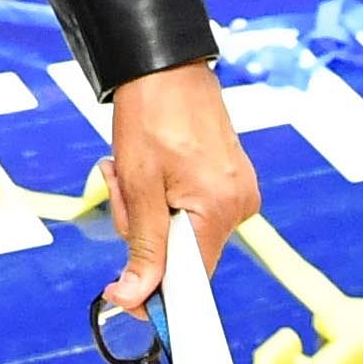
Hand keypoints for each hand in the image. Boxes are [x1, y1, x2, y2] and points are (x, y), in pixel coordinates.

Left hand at [96, 59, 259, 316]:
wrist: (167, 66)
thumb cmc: (152, 115)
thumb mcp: (138, 185)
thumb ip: (143, 246)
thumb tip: (135, 297)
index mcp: (221, 209)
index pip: (192, 281)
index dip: (155, 293)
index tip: (123, 294)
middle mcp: (239, 205)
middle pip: (182, 255)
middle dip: (144, 234)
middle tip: (124, 189)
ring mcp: (238, 192)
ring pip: (181, 232)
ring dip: (149, 212)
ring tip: (134, 169)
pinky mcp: (231, 181)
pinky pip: (191, 210)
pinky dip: (164, 198)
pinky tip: (152, 169)